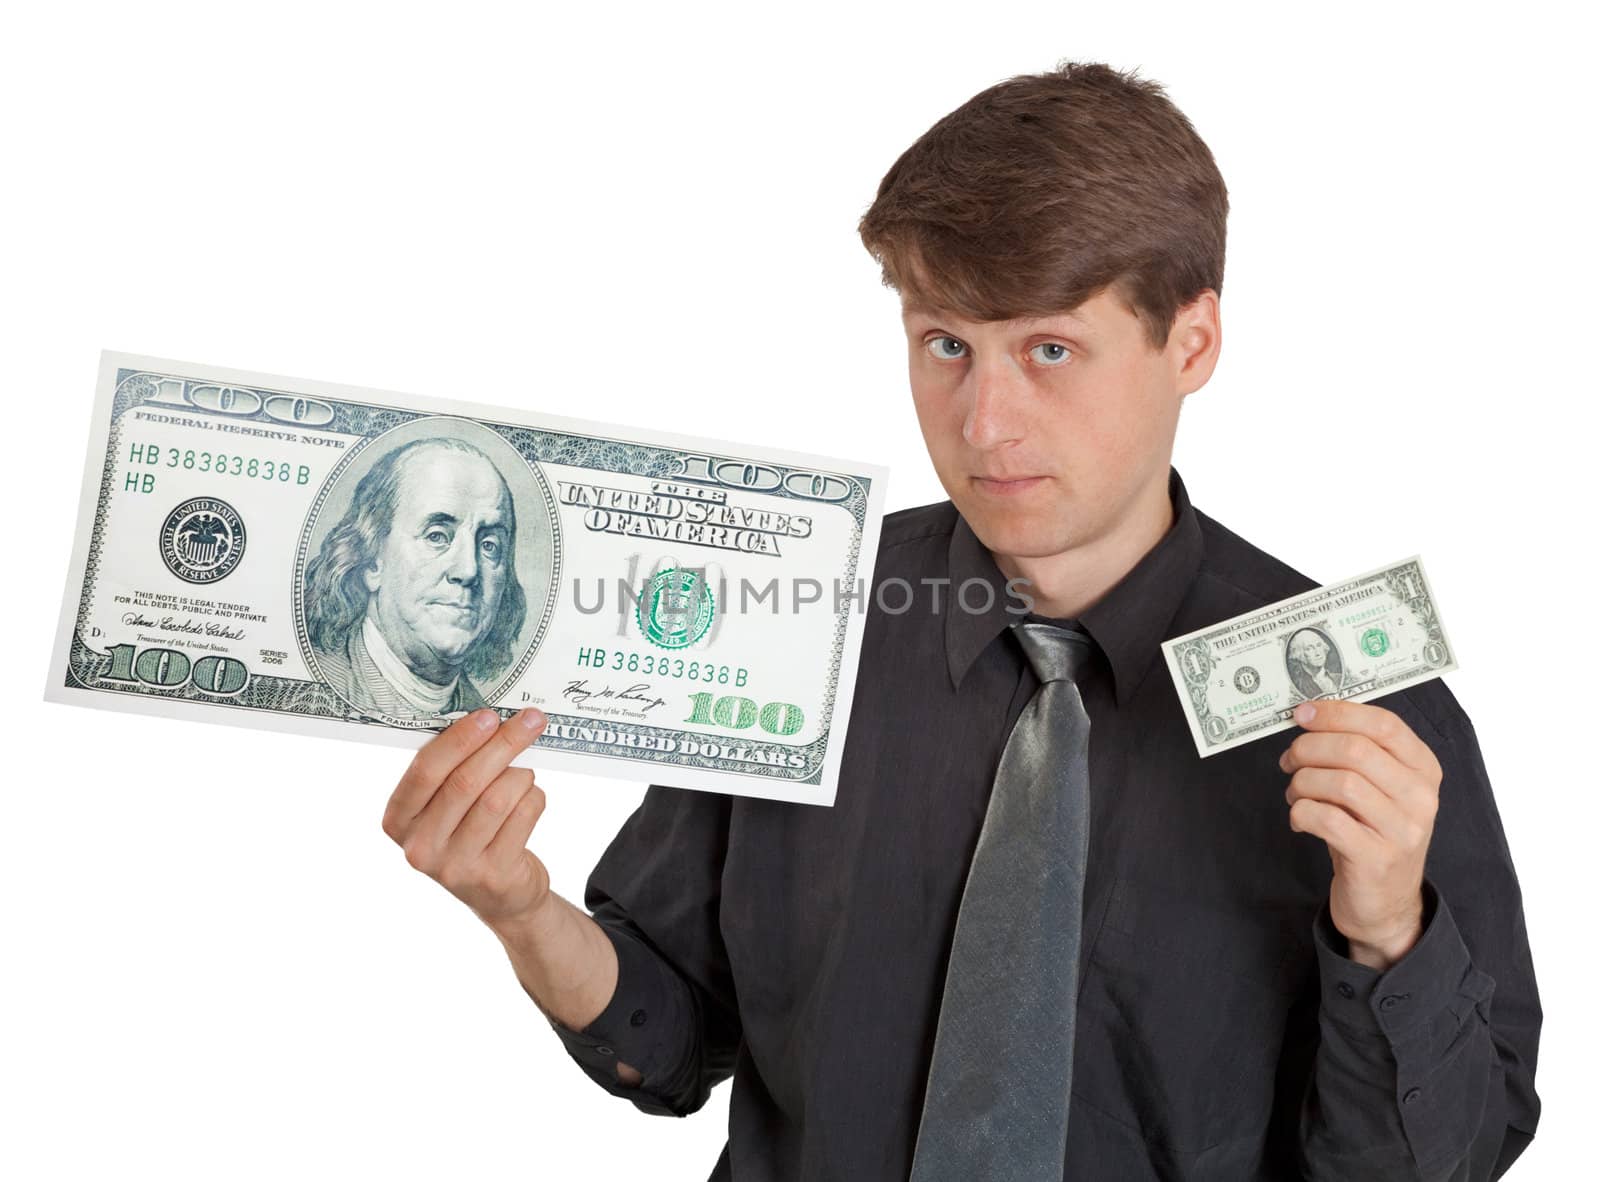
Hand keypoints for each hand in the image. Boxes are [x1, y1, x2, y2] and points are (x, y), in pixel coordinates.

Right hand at [381, 706, 552, 926]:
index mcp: (398, 820)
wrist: (499, 895)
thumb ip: (454, 769)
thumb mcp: (446, 807)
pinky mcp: (493, 875)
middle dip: (502, 744)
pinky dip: (533, 798)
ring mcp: (456, 866)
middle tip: (530, 720)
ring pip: (498, 799)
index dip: (459, 740)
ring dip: (520, 775)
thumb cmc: (470, 832)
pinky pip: (522, 817)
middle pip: (465, 782)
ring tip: (525, 772)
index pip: (425, 771)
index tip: (489, 716)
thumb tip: (490, 720)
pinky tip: (529, 799)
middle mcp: (420, 846)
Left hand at [1278, 698, 1442, 968]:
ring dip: (1302, 782)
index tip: (1302, 713)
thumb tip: (1308, 715)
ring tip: (1295, 793)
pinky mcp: (1376, 859)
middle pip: (1355, 750)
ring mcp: (1402, 830)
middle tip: (1289, 759)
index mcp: (1423, 769)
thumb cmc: (1372, 831)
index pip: (1384, 725)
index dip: (1337, 713)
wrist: (1386, 901)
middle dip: (1309, 747)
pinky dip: (1301, 812)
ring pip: (1340, 782)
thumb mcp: (1378, 788)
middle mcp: (1421, 797)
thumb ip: (1356, 751)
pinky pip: (1326, 819)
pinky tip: (1299, 818)